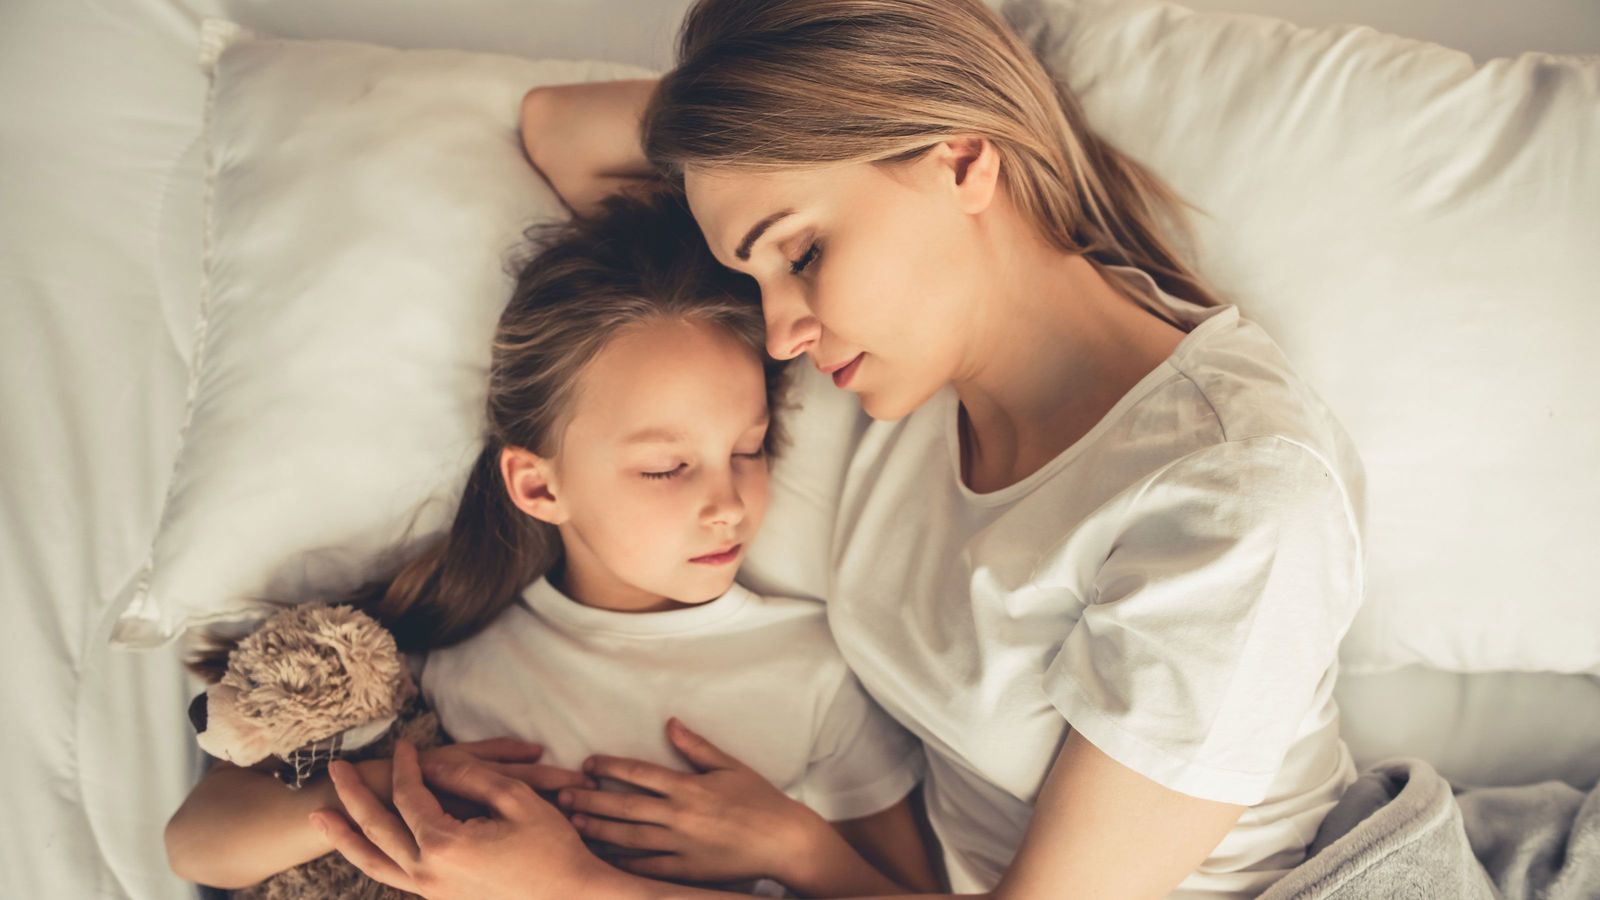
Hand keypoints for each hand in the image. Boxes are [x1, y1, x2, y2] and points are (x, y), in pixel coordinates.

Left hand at [314, 740, 620, 899]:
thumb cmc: (553, 849)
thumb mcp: (517, 799)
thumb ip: (471, 776)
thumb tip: (434, 764)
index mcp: (444, 845)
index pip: (411, 796)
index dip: (408, 766)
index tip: (406, 743)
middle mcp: (427, 873)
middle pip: (377, 829)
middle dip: (352, 796)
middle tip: (333, 770)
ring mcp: (430, 893)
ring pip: (374, 863)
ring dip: (345, 838)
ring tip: (319, 818)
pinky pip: (394, 879)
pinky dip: (372, 861)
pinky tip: (364, 849)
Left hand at [558, 718, 827, 885]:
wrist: (785, 842)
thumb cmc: (761, 800)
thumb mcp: (730, 766)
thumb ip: (696, 747)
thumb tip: (670, 723)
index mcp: (688, 787)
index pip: (638, 773)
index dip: (609, 767)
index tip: (587, 764)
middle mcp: (680, 816)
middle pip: (624, 807)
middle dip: (590, 801)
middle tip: (564, 797)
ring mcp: (681, 846)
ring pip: (629, 839)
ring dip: (598, 831)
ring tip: (574, 825)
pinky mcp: (686, 872)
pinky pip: (647, 869)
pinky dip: (623, 864)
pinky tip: (603, 858)